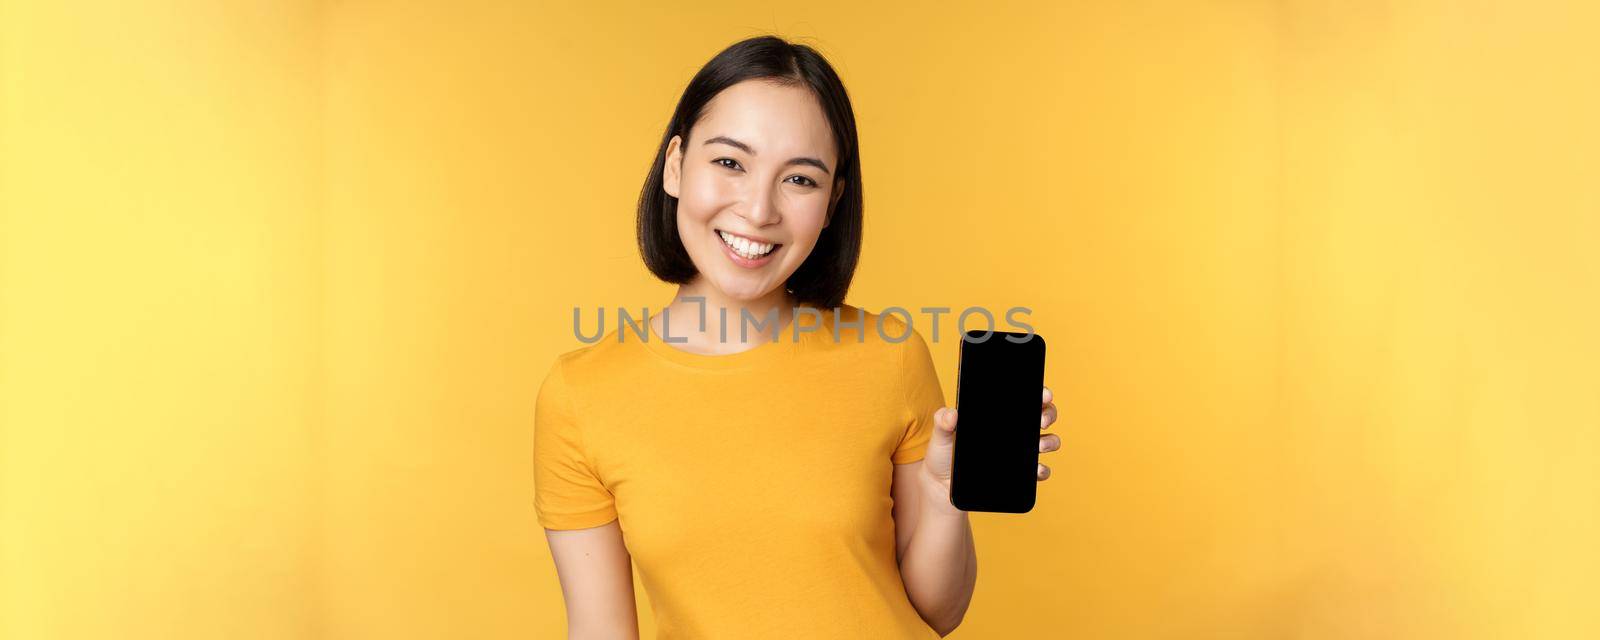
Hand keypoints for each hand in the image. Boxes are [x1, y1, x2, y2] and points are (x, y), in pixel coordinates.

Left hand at [918, 385, 1062, 509]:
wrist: (943, 486)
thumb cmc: (943, 455)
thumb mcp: (941, 436)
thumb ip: (943, 422)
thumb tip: (952, 414)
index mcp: (998, 415)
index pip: (1023, 398)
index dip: (1038, 393)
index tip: (1043, 394)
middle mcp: (1013, 431)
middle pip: (1042, 414)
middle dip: (1049, 413)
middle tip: (1041, 420)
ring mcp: (1020, 452)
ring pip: (1048, 440)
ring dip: (1050, 441)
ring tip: (1039, 446)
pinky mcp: (1020, 473)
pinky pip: (1040, 470)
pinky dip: (1042, 470)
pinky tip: (1036, 470)